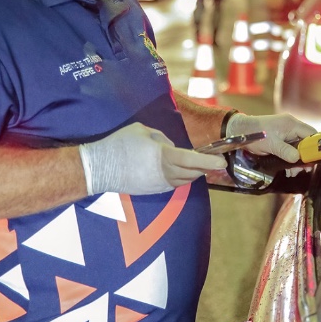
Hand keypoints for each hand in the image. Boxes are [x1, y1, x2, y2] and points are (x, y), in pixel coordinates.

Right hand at [79, 123, 225, 195]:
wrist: (98, 168)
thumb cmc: (119, 144)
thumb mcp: (143, 130)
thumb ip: (162, 137)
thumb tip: (170, 146)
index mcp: (164, 156)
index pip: (193, 159)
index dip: (209, 160)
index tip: (222, 161)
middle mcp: (164, 173)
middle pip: (192, 172)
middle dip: (205, 167)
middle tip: (214, 161)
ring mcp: (158, 184)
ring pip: (184, 180)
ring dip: (193, 173)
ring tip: (200, 166)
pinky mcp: (152, 191)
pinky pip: (173, 185)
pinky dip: (181, 178)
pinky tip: (181, 173)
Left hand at [226, 112, 316, 162]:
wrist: (240, 131)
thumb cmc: (255, 134)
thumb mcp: (271, 144)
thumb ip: (285, 151)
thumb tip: (298, 159)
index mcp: (292, 124)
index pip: (312, 134)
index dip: (315, 147)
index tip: (314, 160)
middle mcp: (291, 127)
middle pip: (306, 142)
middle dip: (305, 157)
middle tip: (302, 170)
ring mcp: (286, 133)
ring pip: (299, 147)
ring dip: (297, 160)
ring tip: (293, 172)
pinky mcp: (281, 139)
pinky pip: (291, 149)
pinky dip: (291, 159)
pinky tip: (288, 170)